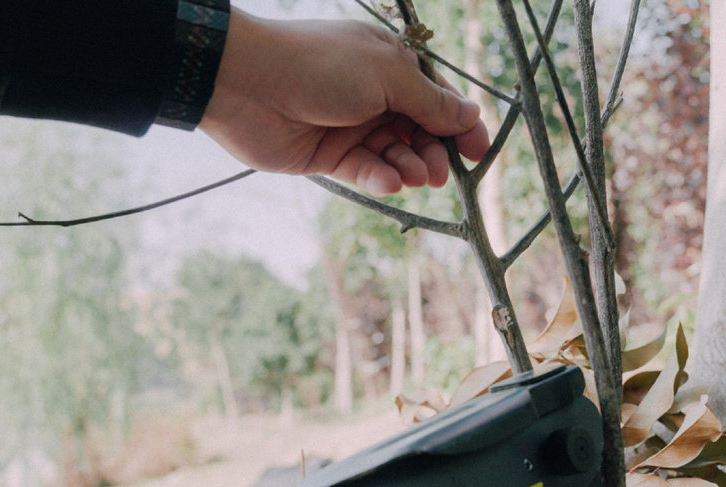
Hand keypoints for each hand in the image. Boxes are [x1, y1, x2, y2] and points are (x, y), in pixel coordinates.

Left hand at [200, 11, 490, 195]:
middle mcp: (372, 95)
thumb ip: (431, 102)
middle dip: (434, 152)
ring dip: (409, 166)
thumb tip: (470, 115)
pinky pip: (364, 170)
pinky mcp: (328, 155)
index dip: (459, 125)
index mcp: (389, 65)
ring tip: (415, 176)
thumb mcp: (388, 75)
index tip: (479, 152)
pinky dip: (380, 178)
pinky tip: (390, 183)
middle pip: (418, 131)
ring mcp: (350, 126)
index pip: (436, 98)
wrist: (246, 82)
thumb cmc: (319, 65)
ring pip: (394, 154)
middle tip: (441, 173)